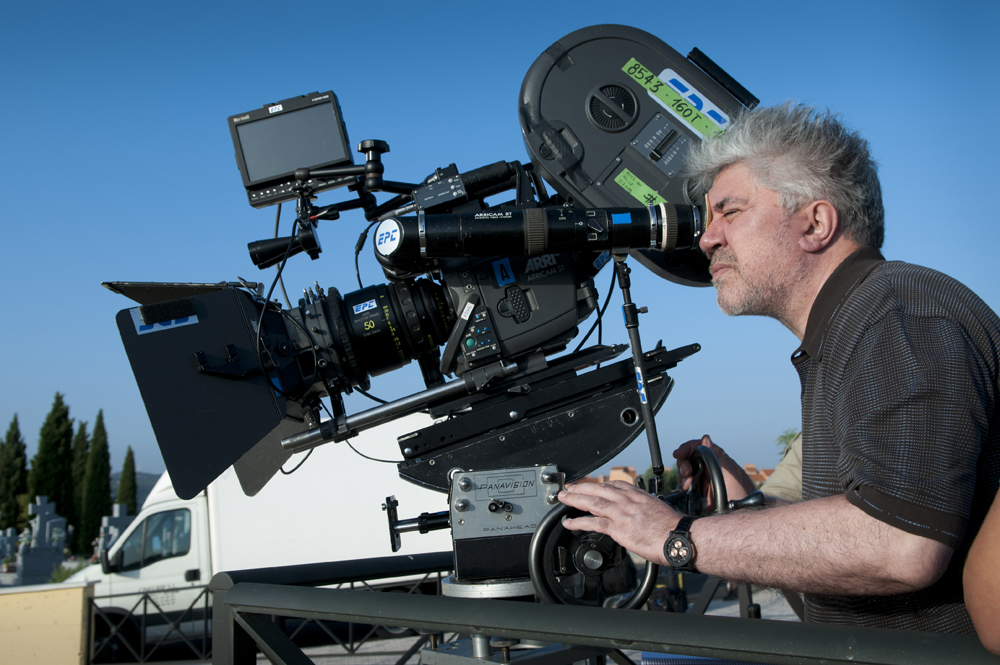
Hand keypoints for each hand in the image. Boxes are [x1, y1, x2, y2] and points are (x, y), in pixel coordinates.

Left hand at [558, 480, 682, 564]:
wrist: (681, 537)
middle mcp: (628, 500)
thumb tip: (643, 516)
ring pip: (593, 502)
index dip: (600, 485)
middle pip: (599, 489)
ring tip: (562, 498)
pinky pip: (594, 523)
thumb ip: (646, 510)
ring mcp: (622, 513)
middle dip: (582, 488)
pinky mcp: (619, 528)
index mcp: (639, 495)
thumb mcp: (660, 510)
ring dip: (575, 499)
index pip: (615, 484)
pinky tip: (568, 523)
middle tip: (568, 488)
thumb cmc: (675, 529)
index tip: (591, 485)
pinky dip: (578, 522)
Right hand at [673, 435, 756, 511]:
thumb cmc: (742, 491)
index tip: (678, 453)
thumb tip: (705, 438)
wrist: (742, 512)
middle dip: (683, 464)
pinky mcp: (698, 496)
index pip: (696, 449)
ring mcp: (702, 483)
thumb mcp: (731, 470)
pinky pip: (684, 488)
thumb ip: (717, 454)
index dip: (686, 448)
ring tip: (688, 484)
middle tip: (687, 473)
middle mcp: (707, 470)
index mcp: (715, 460)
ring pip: (684, 474)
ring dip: (681, 477)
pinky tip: (686, 490)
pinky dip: (681, 487)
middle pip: (687, 461)